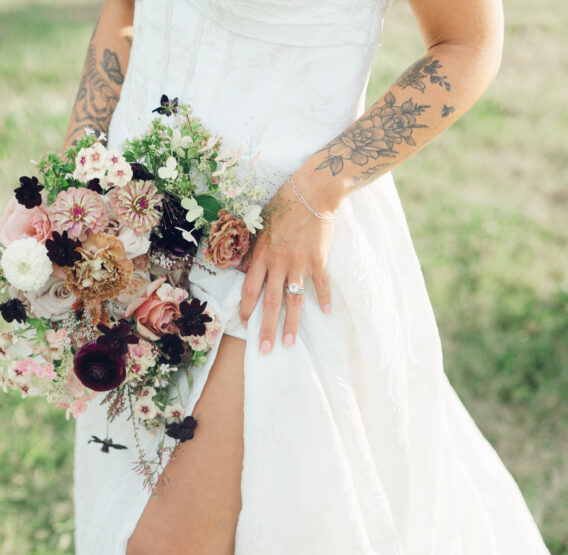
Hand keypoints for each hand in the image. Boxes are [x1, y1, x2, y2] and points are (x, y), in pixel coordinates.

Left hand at [238, 171, 335, 352]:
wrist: (312, 190)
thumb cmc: (283, 204)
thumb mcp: (260, 226)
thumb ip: (253, 250)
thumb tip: (242, 268)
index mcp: (262, 255)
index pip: (250, 290)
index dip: (246, 310)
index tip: (245, 325)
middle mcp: (278, 263)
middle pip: (270, 302)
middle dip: (266, 329)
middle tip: (264, 350)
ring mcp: (299, 263)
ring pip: (294, 300)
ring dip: (291, 324)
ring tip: (289, 343)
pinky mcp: (318, 259)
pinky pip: (321, 284)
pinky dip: (324, 298)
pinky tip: (325, 313)